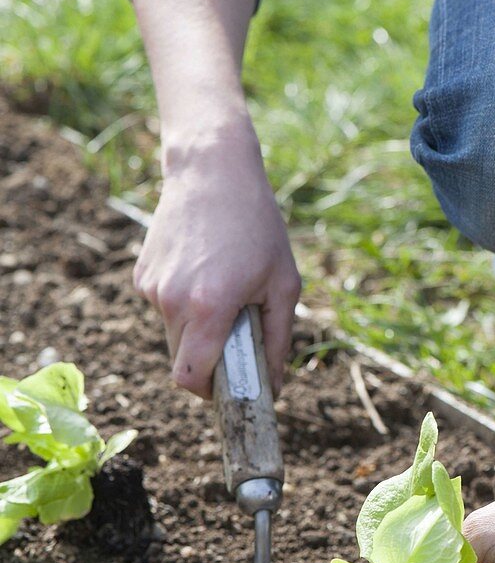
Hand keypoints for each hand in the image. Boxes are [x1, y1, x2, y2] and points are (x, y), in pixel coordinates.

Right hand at [133, 118, 300, 398]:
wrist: (212, 169)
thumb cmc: (257, 225)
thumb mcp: (284, 284)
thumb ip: (278, 341)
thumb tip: (274, 387)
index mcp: (209, 308)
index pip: (190, 378)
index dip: (206, 393)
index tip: (225, 389)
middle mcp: (173, 301)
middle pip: (182, 360)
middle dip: (207, 361)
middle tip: (236, 336)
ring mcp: (153, 287)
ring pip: (172, 334)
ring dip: (197, 329)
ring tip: (223, 289)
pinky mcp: (142, 274)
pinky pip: (164, 307)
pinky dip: (183, 304)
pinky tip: (203, 270)